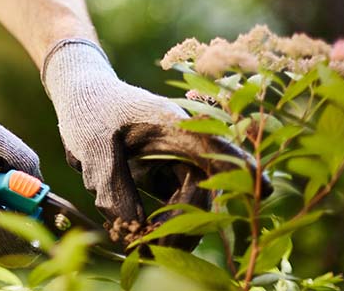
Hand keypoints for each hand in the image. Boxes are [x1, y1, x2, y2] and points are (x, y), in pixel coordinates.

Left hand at [42, 39, 266, 248]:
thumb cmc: (89, 110)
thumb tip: (132, 227)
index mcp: (174, 126)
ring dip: (172, 230)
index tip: (262, 190)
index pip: (216, 149)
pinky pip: (175, 205)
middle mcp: (185, 145)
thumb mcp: (92, 144)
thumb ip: (111, 184)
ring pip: (191, 204)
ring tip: (140, 247)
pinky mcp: (166, 174)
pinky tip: (138, 237)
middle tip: (150, 249)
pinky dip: (161, 224)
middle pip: (204, 191)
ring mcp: (177, 160)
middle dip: (184, 226)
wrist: (81, 94)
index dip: (240, 169)